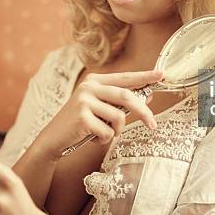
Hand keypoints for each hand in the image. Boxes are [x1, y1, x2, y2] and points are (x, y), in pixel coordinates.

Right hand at [40, 69, 162, 157]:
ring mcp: (84, 101)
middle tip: (153, 125)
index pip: (125, 77)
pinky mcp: (82, 117)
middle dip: (143, 112)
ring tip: (104, 133)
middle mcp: (89, 86)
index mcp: (95, 81)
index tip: (161, 75)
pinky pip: (107, 131)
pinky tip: (92, 138)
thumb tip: (148, 97)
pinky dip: (104, 139)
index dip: (144, 76)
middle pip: (126, 96)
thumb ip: (119, 101)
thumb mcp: (99, 108)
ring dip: (116, 131)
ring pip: (118, 117)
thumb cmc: (80, 123)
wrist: (53, 138)